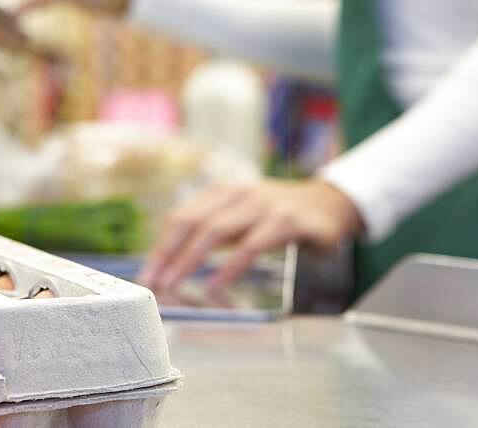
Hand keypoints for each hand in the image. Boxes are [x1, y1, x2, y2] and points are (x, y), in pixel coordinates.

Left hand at [137, 179, 364, 291]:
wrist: (330, 204)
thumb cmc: (278, 217)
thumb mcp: (242, 217)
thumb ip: (214, 232)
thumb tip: (174, 263)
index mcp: (222, 193)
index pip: (181, 217)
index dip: (161, 246)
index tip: (146, 275)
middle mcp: (238, 194)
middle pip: (192, 222)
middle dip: (168, 254)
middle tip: (154, 283)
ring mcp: (262, 205)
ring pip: (216, 230)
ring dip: (190, 260)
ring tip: (174, 285)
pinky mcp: (286, 221)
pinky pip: (251, 245)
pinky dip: (230, 267)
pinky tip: (216, 285)